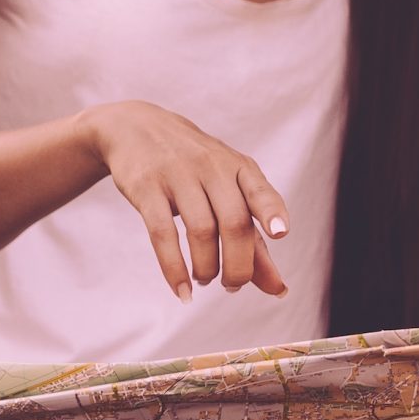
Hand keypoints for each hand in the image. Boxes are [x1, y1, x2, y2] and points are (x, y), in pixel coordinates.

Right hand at [76, 101, 289, 300]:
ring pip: (201, 230)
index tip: (281, 234)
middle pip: (234, 222)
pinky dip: (174, 268)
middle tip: (232, 285)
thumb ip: (253, 237)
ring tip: (205, 279)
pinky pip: (162, 233)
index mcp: (239, 167)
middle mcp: (212, 167)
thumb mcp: (228, 189)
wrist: (137, 129)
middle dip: (238, 264)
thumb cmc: (195, 169)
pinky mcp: (147, 187)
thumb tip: (278, 288)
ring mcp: (178, 175)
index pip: (260, 191)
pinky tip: (182, 290)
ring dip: (207, 267)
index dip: (272, 212)